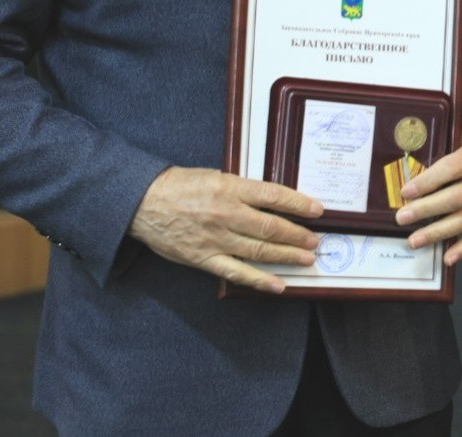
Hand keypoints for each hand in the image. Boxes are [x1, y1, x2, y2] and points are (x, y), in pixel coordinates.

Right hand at [128, 166, 322, 293]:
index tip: (317, 210)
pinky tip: (278, 284)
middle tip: (316, 241)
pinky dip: (259, 280)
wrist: (143, 202)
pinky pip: (236, 272)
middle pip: (271, 227)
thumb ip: (242, 189)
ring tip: (307, 259)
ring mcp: (216, 238)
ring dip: (286, 256)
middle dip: (298, 235)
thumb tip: (273, 200)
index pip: (273, 196)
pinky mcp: (204, 258)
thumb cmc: (180, 186)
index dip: (299, 204)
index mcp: (230, 188)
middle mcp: (226, 214)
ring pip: (259, 250)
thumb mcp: (215, 176)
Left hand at [395, 125, 461, 263]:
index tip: (406, 192)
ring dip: (439, 232)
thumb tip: (409, 173)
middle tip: (402, 218)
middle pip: (457, 198)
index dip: (428, 182)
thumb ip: (440, 153)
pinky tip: (447, 258)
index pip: (451, 169)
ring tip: (415, 240)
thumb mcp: (460, 137)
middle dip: (427, 210)